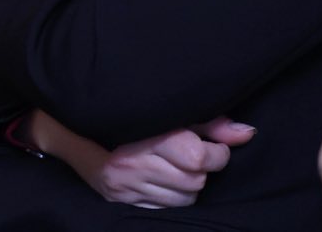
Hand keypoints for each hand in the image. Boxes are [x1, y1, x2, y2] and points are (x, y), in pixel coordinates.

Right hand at [30, 110, 256, 207]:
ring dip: (190, 186)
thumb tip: (247, 133)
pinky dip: (174, 198)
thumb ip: (209, 123)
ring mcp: (127, 188)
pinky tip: (166, 181)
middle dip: (203, 169)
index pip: (199, 156)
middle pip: (195, 181)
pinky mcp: (123, 202)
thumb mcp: (169, 111)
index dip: (217, 152)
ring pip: (185, 199)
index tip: (216, 146)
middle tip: (196, 155)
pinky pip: (166, 209)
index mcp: (147, 137)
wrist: (74, 128)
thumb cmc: (130, 113)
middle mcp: (134, 165)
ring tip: (180, 167)